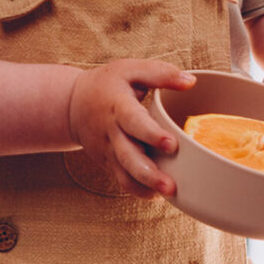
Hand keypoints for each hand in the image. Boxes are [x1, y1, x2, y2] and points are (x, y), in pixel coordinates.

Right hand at [67, 60, 195, 198]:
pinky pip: (122, 180)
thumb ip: (160, 73)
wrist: (72, 104)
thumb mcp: (130, 70)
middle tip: (170, 185)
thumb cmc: (108, 84)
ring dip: (145, 186)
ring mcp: (108, 151)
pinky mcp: (108, 162)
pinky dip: (138, 190)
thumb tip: (191, 82)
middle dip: (149, 173)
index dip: (151, 134)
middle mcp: (111, 132)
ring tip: (168, 194)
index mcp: (117, 106)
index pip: (133, 122)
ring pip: (124, 174)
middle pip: (128, 157)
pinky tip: (157, 194)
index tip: (171, 144)